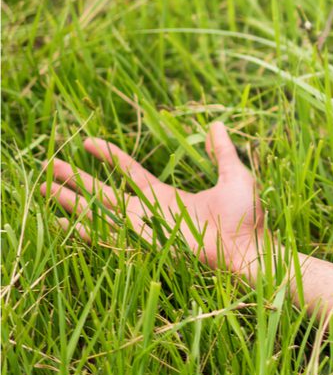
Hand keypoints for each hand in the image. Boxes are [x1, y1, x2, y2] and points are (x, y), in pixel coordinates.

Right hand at [43, 121, 270, 279]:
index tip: (87, 141)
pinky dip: (81, 231)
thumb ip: (223, 152)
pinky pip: (106, 237)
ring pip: (97, 211)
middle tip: (48, 165)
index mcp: (166, 196)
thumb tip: (217, 124)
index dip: (109, 155)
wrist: (249, 250)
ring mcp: (142, 229)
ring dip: (68, 200)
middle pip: (102, 192)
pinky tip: (59, 224)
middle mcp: (148, 212)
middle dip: (75, 179)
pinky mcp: (143, 244)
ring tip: (41, 187)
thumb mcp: (234, 176)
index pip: (129, 171)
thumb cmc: (246, 218)